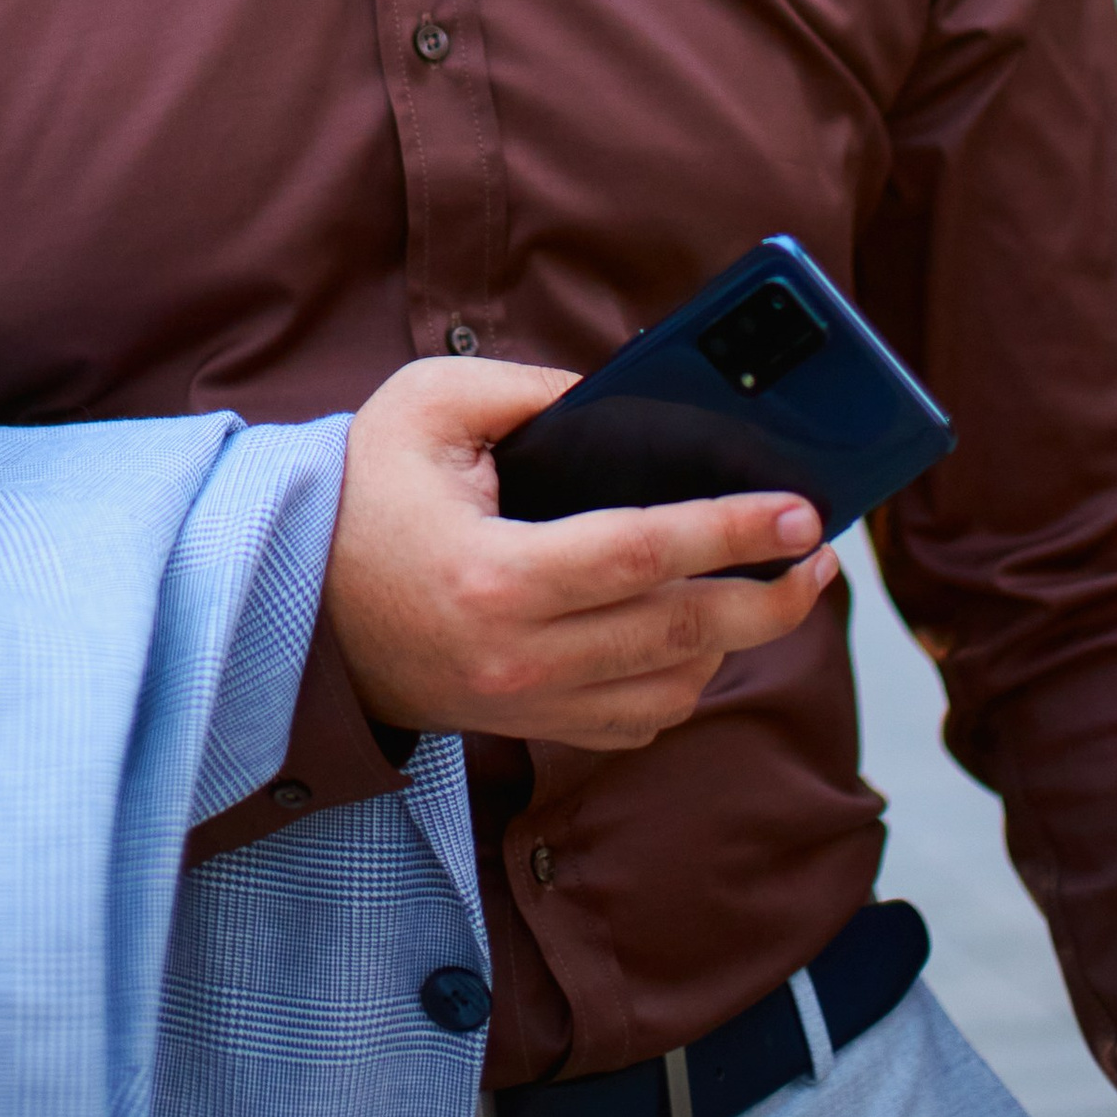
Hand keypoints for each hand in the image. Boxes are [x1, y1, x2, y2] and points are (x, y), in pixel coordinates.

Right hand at [323, 352, 838, 750]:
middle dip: (771, 595)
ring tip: (779, 584)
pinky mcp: (529, 726)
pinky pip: (639, 721)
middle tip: (822, 555)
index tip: (800, 511)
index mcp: (494, 575)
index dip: (731, 531)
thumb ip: (529, 389)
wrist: (294, 608)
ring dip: (739, 640)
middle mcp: (518, 656)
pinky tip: (705, 630)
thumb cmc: (362, 494)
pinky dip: (687, 679)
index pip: (643, 555)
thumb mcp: (427, 407)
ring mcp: (525, 704)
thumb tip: (619, 397)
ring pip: (673, 688)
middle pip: (680, 634)